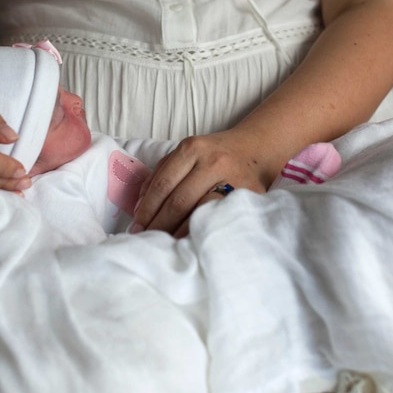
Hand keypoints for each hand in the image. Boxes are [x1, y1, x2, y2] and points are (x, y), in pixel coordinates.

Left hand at [131, 129, 279, 237]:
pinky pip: (218, 216)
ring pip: (199, 211)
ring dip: (178, 231)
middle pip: (178, 200)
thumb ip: (161, 174)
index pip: (163, 184)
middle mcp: (212, 162)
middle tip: (146, 240)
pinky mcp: (248, 195)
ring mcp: (232, 179)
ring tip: (165, 244)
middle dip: (158, 224)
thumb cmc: (214, 155)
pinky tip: (190, 239)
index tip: (136, 227)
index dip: (146, 209)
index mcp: (192, 149)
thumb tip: (138, 206)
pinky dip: (201, 229)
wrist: (256, 149)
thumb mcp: (187, 153)